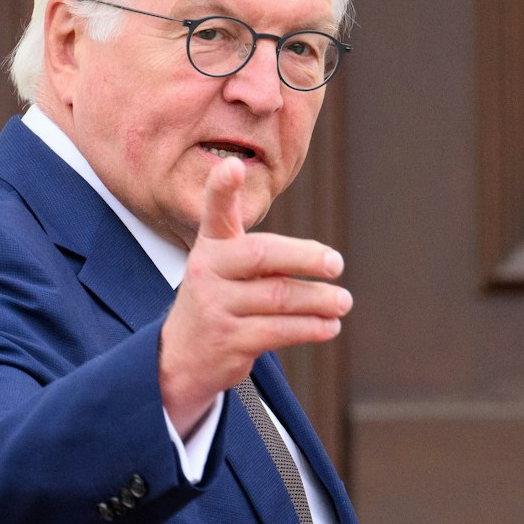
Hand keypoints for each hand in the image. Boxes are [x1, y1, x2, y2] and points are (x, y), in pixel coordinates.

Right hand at [158, 156, 350, 432]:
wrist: (181, 358)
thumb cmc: (220, 301)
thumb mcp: (225, 267)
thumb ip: (262, 252)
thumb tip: (326, 258)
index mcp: (211, 246)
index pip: (216, 212)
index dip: (223, 188)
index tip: (234, 165)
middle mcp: (208, 271)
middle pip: (263, 255)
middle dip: (305, 257)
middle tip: (336, 263)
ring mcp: (215, 307)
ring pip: (279, 297)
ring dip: (319, 300)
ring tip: (343, 301)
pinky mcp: (228, 341)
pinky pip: (280, 330)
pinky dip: (311, 327)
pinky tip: (329, 326)